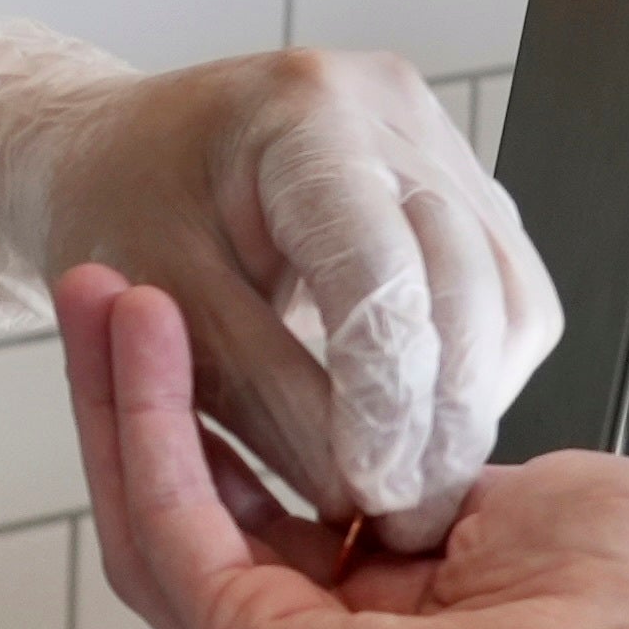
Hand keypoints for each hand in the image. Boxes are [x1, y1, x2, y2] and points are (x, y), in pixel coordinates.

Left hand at [0, 22, 557, 544]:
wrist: (122, 151)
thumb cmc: (119, 212)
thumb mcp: (159, 307)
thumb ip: (260, 392)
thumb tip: (354, 492)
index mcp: (301, 114)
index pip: (378, 270)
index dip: (385, 395)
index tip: (371, 491)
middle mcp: (390, 111)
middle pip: (466, 282)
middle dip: (439, 416)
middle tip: (401, 517)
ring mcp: (440, 143)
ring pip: (508, 296)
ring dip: (468, 404)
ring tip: (409, 484)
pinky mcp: (466, 188)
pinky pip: (507, 295)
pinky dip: (472, 374)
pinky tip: (420, 425)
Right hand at [63, 270, 628, 628]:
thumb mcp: (530, 498)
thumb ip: (436, 470)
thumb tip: (392, 440)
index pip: (261, 510)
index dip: (217, 407)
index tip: (193, 316)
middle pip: (186, 508)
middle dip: (138, 391)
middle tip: (106, 292)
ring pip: (157, 513)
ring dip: (120, 395)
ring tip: (98, 293)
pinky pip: (172, 522)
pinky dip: (146, 419)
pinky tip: (140, 336)